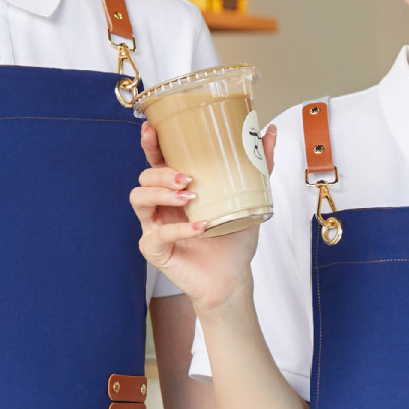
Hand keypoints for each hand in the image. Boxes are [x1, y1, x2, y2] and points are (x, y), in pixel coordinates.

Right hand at [130, 120, 275, 316]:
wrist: (233, 278)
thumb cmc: (234, 239)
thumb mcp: (250, 198)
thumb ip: (258, 166)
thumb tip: (269, 130)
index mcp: (175, 189)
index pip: (156, 160)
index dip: (149, 144)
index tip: (152, 129)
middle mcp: (160, 205)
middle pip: (144, 177)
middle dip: (161, 173)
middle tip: (187, 178)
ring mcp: (154, 226)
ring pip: (139, 199)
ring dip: (162, 194)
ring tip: (189, 198)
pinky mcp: (153, 249)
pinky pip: (157, 234)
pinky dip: (179, 229)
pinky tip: (200, 227)